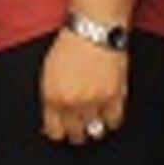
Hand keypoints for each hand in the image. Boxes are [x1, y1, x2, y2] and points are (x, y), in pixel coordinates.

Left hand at [39, 28, 131, 143]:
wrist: (93, 30)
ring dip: (95, 126)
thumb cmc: (71, 46)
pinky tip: (108, 111)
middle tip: (81, 123)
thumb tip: (53, 119)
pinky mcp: (114, 97)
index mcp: (52, 97)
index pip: (55, 132)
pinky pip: (114, 122)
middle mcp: (71, 102)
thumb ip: (51, 98)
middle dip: (77, 130)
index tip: (64, 129)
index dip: (60, 132)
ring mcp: (94, 101)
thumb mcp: (49, 73)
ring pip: (95, 131)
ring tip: (95, 116)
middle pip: (76, 134)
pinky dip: (111, 119)